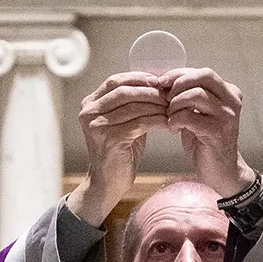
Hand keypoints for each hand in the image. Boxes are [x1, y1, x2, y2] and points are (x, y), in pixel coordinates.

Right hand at [66, 73, 167, 225]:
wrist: (108, 183)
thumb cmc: (120, 152)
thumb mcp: (123, 123)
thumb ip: (132, 104)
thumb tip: (156, 84)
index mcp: (90, 104)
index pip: (115, 81)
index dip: (138, 78)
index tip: (159, 82)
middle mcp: (89, 112)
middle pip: (124, 90)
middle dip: (150, 91)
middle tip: (170, 95)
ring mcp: (97, 125)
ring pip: (133, 106)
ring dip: (157, 106)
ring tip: (173, 109)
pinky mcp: (109, 138)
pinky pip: (139, 123)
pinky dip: (157, 121)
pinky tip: (168, 124)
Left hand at [162, 68, 257, 194]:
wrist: (221, 172)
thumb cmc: (206, 142)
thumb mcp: (198, 113)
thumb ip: (188, 96)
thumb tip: (162, 80)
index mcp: (229, 93)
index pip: (202, 73)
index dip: (179, 74)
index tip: (161, 82)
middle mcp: (232, 101)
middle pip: (203, 77)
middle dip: (178, 84)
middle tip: (164, 97)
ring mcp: (227, 116)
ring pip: (195, 95)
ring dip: (175, 104)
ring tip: (170, 116)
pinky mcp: (218, 132)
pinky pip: (189, 116)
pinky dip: (175, 120)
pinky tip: (173, 129)